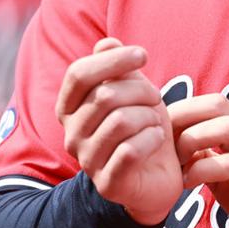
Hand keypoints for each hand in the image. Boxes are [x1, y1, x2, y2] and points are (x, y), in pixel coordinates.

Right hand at [56, 38, 180, 225]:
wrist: (157, 176)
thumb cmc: (142, 127)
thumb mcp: (133, 92)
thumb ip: (118, 68)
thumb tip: (106, 43)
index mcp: (69, 109)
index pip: (78, 74)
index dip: (112, 60)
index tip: (142, 55)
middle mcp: (71, 135)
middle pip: (104, 95)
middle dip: (141, 90)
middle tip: (157, 99)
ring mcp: (87, 161)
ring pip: (119, 121)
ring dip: (149, 116)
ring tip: (156, 121)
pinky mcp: (108, 183)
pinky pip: (130, 151)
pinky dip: (152, 139)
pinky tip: (158, 139)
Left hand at [170, 94, 228, 227]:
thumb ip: (209, 156)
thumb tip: (179, 144)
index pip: (213, 102)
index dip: (183, 109)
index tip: (162, 132)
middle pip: (219, 105)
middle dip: (184, 118)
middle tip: (165, 145)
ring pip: (228, 128)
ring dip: (193, 141)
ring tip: (179, 165)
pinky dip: (203, 171)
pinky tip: (189, 185)